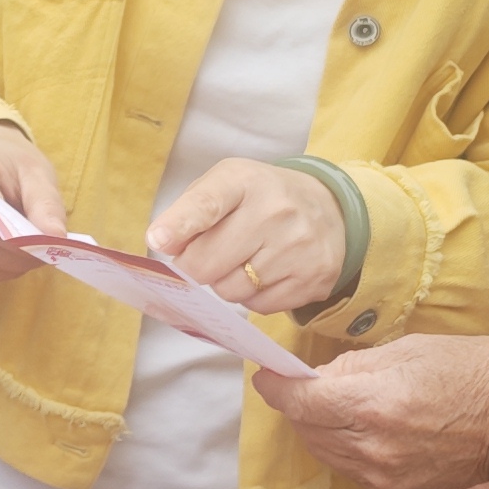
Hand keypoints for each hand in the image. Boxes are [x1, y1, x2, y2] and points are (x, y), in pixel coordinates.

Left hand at [149, 159, 345, 316]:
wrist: (329, 209)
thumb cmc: (261, 198)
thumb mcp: (225, 185)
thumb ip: (189, 211)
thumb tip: (162, 244)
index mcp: (245, 181)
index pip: (207, 204)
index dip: (179, 225)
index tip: (159, 239)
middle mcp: (275, 212)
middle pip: (207, 263)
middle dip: (193, 267)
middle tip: (201, 258)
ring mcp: (297, 248)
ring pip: (230, 291)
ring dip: (224, 282)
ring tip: (242, 260)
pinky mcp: (313, 279)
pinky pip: (258, 307)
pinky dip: (252, 296)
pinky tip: (266, 273)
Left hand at [254, 332, 488, 488]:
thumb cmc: (474, 373)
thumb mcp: (411, 349)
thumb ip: (356, 366)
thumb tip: (321, 379)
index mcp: (373, 405)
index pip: (299, 401)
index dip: (276, 386)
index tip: (268, 375)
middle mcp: (372, 447)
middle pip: (306, 428)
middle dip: (299, 405)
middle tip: (308, 385)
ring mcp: (383, 475)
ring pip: (324, 452)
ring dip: (319, 429)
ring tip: (338, 406)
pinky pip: (350, 469)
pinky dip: (345, 449)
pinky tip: (362, 430)